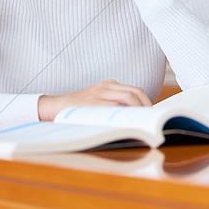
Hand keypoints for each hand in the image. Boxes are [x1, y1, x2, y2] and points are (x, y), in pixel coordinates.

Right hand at [37, 79, 151, 120]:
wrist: (55, 106)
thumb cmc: (78, 107)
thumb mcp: (97, 100)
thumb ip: (113, 104)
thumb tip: (134, 117)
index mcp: (109, 85)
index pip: (134, 91)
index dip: (146, 102)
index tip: (152, 114)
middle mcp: (106, 86)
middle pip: (135, 93)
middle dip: (147, 107)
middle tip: (151, 120)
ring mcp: (100, 94)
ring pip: (128, 98)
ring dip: (139, 111)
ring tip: (144, 123)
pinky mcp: (93, 103)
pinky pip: (114, 107)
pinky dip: (124, 115)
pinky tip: (129, 124)